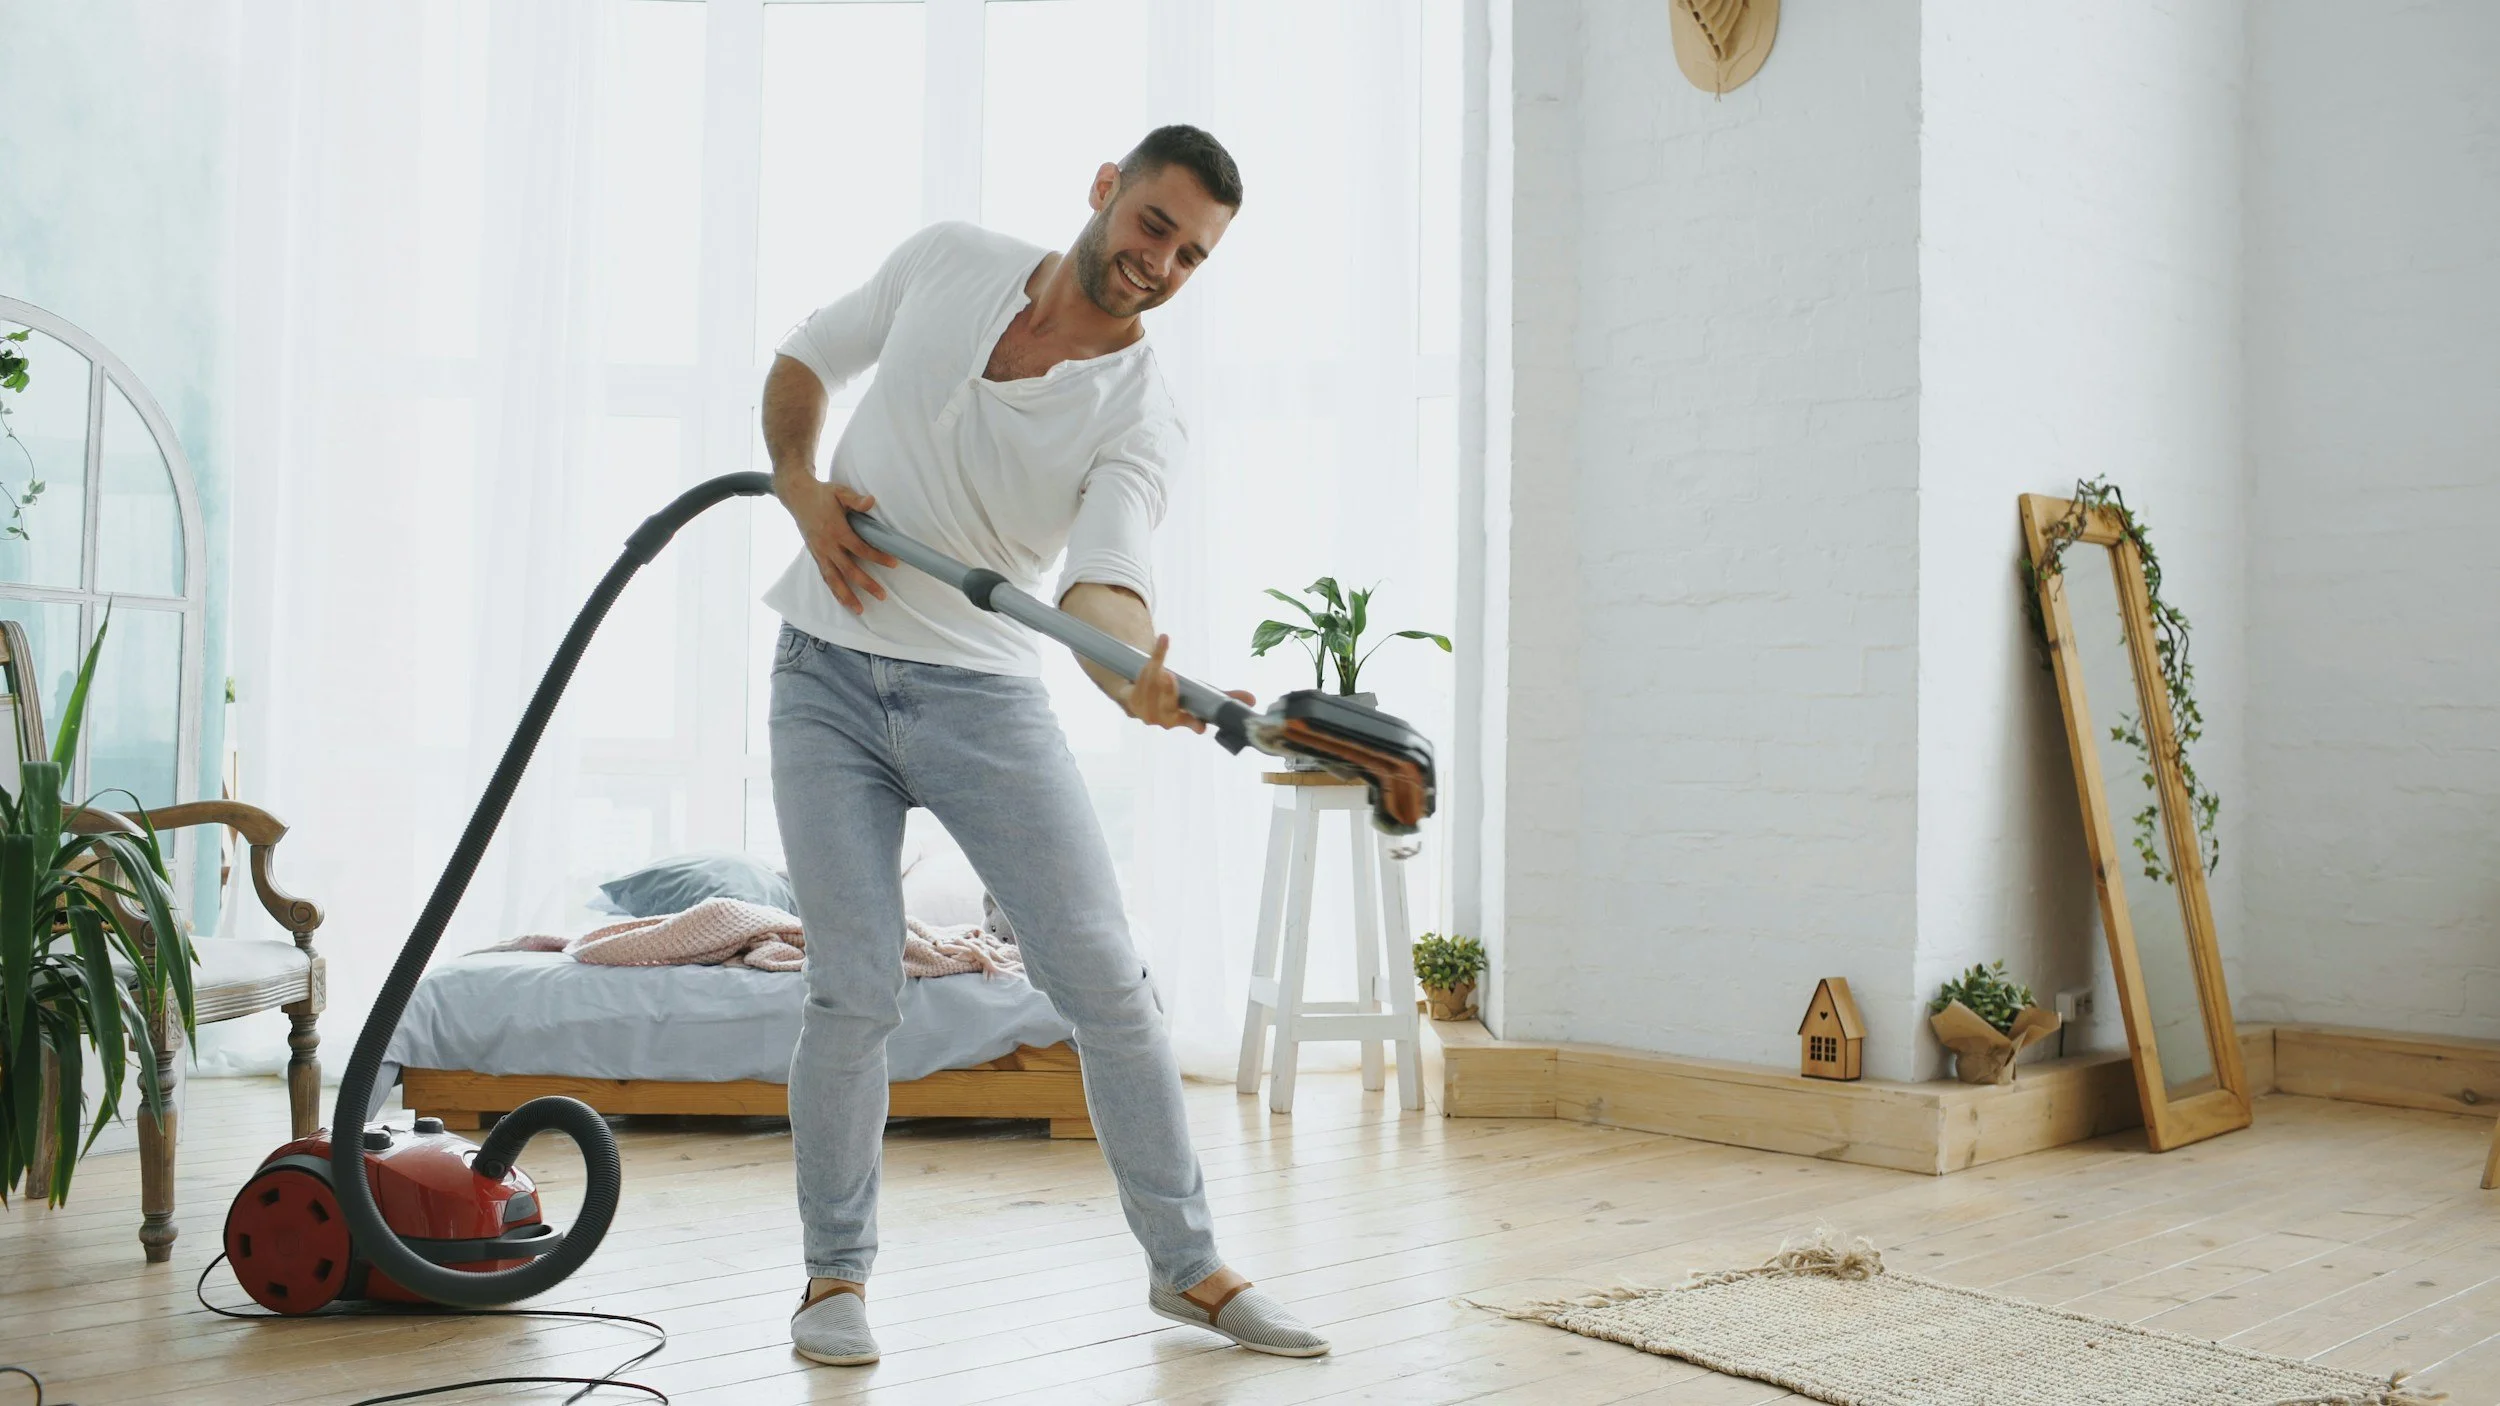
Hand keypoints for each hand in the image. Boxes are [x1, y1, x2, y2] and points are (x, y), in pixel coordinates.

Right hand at [780, 473, 898, 613]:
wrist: (797, 496)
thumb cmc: (822, 494)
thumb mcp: (840, 492)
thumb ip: (856, 500)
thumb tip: (871, 501)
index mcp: (836, 530)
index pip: (860, 548)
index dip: (877, 557)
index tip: (894, 563)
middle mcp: (827, 545)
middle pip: (849, 570)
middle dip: (866, 584)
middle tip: (882, 595)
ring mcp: (820, 552)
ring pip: (834, 579)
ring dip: (846, 596)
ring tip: (860, 610)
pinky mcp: (815, 555)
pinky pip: (825, 576)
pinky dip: (834, 590)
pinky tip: (843, 601)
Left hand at [1122, 635, 1254, 733]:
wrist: (1139, 699)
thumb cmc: (1175, 698)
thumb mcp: (1200, 697)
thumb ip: (1225, 698)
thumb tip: (1252, 699)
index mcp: (1181, 720)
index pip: (1189, 722)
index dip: (1194, 724)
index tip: (1201, 727)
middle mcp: (1162, 718)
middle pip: (1165, 706)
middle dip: (1168, 693)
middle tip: (1170, 678)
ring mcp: (1144, 709)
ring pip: (1150, 690)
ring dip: (1154, 675)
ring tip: (1161, 666)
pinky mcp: (1132, 696)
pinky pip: (1141, 676)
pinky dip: (1155, 656)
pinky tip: (1164, 640)